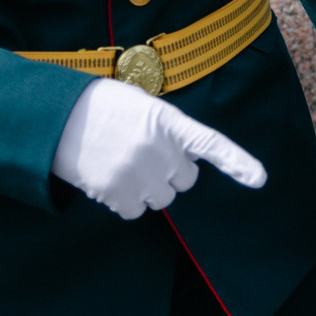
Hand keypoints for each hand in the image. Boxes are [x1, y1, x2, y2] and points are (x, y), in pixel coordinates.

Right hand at [49, 77, 266, 220]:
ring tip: (123, 165)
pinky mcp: (117, 193)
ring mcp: (138, 173)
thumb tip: (178, 155)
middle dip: (170, 172)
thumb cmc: (100, 107)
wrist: (55, 118)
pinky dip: (125, 201)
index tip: (260, 179)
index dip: (237, 162)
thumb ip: (166, 129)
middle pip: (185, 180)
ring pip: (162, 199)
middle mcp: (158, 149)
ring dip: (149, 188)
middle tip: (144, 156)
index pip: (210, 144)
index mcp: (167, 121)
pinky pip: (136, 211)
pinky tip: (109, 179)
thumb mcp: (141, 104)